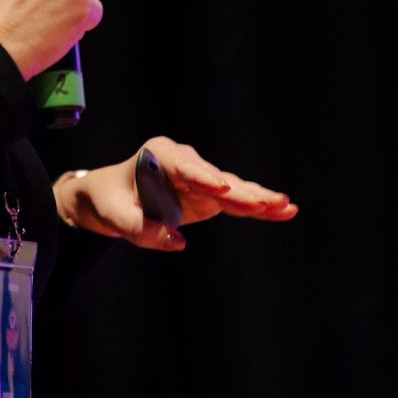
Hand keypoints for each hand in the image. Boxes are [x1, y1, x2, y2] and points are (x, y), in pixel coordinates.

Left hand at [52, 136, 297, 251]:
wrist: (113, 195)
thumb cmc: (111, 202)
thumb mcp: (115, 217)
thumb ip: (140, 228)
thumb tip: (176, 242)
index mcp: (160, 155)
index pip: (185, 168)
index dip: (203, 179)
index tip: (222, 188)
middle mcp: (186, 160)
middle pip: (216, 177)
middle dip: (241, 191)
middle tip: (266, 202)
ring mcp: (202, 176)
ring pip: (234, 188)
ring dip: (259, 199)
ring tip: (286, 207)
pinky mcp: (211, 194)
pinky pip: (237, 201)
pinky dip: (259, 207)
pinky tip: (284, 211)